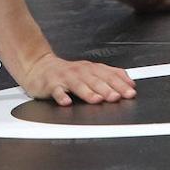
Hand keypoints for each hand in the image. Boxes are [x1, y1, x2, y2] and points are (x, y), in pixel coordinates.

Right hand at [21, 52, 136, 105]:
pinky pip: (56, 90)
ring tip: (96, 100)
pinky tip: (66, 102)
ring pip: (77, 84)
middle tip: (116, 97)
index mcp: (90, 69)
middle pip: (95, 80)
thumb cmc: (67, 73)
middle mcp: (79, 71)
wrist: (39, 67)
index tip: (130, 92)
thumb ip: (110, 75)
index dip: (120, 83)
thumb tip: (131, 82)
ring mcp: (64, 77)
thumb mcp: (90, 70)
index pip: (108, 74)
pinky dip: (61, 96)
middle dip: (107, 88)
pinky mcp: (50, 84)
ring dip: (87, 92)